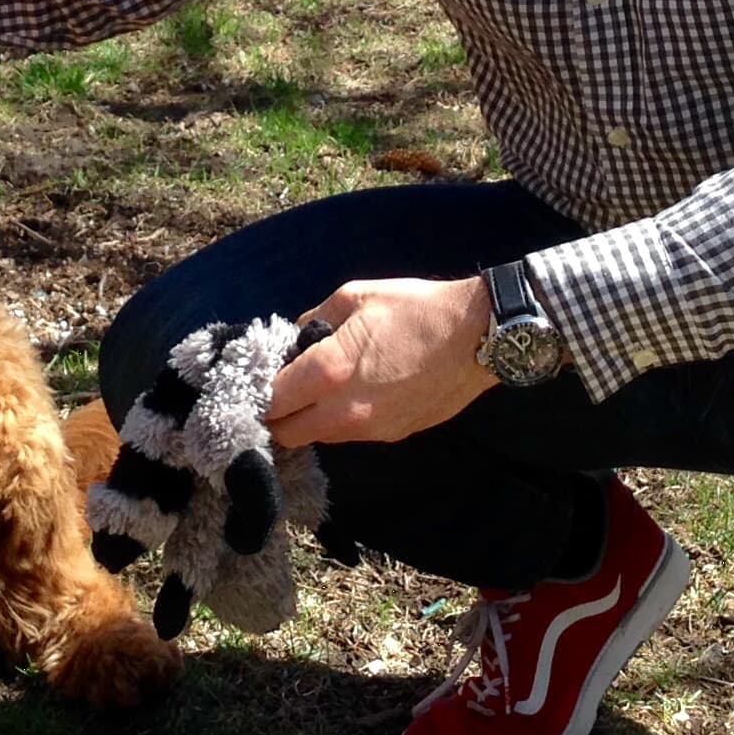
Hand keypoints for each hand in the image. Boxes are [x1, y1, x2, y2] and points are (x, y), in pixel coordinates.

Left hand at [264, 276, 496, 450]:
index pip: (270, 401)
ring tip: (322, 392)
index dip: (257, 392)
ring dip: (311, 420)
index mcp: (327, 373)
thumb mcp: (354, 296)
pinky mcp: (393, 436)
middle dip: (277, 416)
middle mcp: (343, 411)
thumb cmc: (416, 309)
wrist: (477, 337)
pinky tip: (358, 395)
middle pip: (287, 435)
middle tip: (283, 392)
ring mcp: (370, 430)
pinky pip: (353, 435)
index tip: (257, 380)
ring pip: (320, 438)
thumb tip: (295, 338)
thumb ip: (314, 318)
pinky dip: (344, 421)